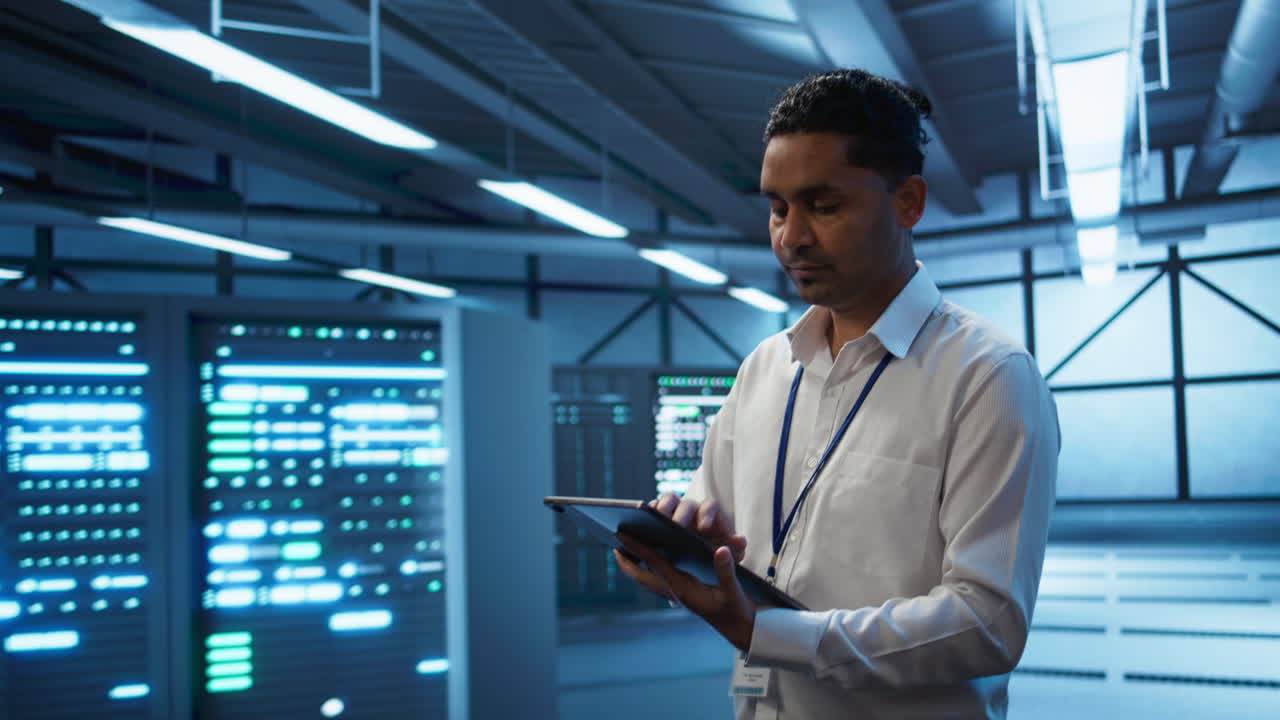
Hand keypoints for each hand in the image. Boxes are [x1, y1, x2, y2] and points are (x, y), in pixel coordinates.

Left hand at [614, 536, 756, 651]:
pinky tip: (650, 561)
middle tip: (614, 546)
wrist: (742, 631)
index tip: (622, 536)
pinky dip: (650, 569)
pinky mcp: (684, 595)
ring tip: (625, 552)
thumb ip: (726, 570)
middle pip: (643, 576)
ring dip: (636, 566)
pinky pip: (660, 580)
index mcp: (683, 588)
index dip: (638, 549)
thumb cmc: (736, 611)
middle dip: (627, 562)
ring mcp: (678, 594)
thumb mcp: (733, 590)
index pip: (655, 564)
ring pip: (649, 579)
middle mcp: (676, 591)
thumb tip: (721, 549)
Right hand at [651, 493, 746, 561]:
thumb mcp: (728, 555)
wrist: (699, 562)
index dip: (707, 514)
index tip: (704, 529)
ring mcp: (674, 510)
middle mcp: (692, 509)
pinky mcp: (658, 516)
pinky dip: (647, 513)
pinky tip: (644, 524)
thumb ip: (735, 548)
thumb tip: (741, 540)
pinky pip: (651, 508)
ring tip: (657, 521)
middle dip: (681, 514)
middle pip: (686, 503)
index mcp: (710, 514)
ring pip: (667, 500)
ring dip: (662, 508)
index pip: (710, 507)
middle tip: (677, 526)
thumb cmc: (715, 554)